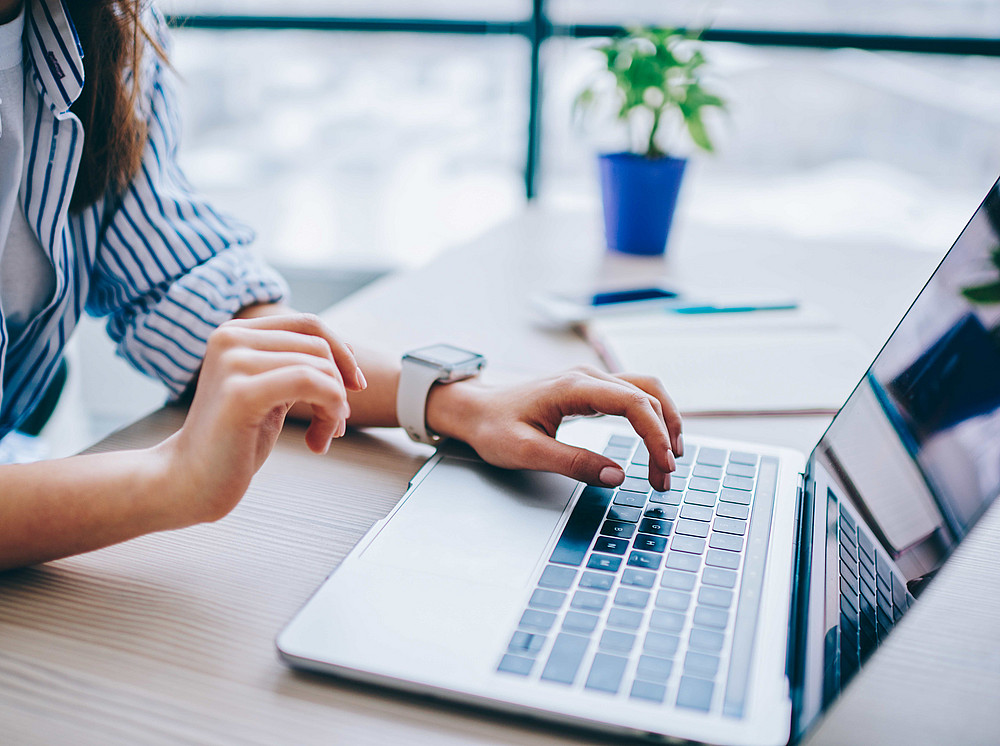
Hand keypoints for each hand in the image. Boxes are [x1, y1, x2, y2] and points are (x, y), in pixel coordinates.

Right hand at [160, 314, 365, 525]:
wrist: (189, 482)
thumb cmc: (233, 441)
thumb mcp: (269, 391)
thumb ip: (294, 366)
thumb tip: (347, 351)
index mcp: (235, 332)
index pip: (309, 324)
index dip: (342, 353)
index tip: (354, 387)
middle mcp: (230, 338)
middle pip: (319, 347)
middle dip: (340, 388)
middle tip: (335, 425)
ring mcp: (233, 362)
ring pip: (320, 368)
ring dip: (336, 407)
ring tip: (324, 436)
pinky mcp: (240, 393)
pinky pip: (312, 384)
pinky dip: (330, 413)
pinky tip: (319, 442)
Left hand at [427, 365, 681, 488]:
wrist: (474, 410)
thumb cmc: (494, 428)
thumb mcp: (528, 452)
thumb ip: (573, 463)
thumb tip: (617, 476)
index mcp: (573, 387)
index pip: (634, 403)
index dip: (655, 434)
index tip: (663, 466)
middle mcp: (587, 377)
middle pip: (647, 395)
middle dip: (664, 435)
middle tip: (666, 476)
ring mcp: (590, 381)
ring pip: (645, 392)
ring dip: (663, 424)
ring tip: (667, 463)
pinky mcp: (590, 390)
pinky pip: (632, 397)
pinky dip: (650, 419)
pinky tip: (654, 443)